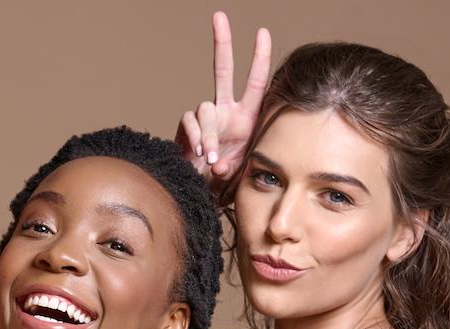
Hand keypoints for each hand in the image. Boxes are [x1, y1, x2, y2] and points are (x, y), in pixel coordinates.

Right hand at [175, 11, 271, 182]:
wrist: (205, 190)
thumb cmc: (228, 178)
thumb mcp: (241, 169)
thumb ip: (233, 165)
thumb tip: (217, 164)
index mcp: (247, 115)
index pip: (255, 81)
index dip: (259, 57)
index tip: (262, 32)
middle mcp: (226, 110)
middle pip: (222, 70)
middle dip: (221, 43)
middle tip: (219, 16)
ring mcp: (206, 118)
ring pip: (205, 109)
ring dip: (208, 133)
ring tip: (211, 155)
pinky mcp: (187, 127)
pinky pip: (190, 124)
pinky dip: (195, 138)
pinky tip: (199, 153)